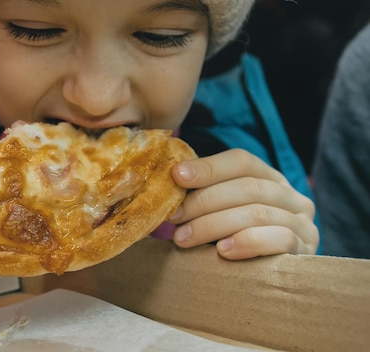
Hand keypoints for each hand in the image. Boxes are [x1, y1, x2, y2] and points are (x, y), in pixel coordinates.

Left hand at [167, 148, 318, 258]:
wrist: (264, 289)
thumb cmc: (231, 244)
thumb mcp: (219, 214)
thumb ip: (203, 197)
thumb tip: (170, 182)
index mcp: (268, 177)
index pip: (241, 161)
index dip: (208, 167)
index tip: (177, 176)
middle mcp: (290, 195)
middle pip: (246, 187)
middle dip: (203, 201)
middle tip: (173, 217)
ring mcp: (303, 222)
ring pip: (256, 213)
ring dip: (213, 224)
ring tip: (184, 238)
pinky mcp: (306, 250)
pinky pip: (279, 239)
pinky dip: (247, 242)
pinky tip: (222, 251)